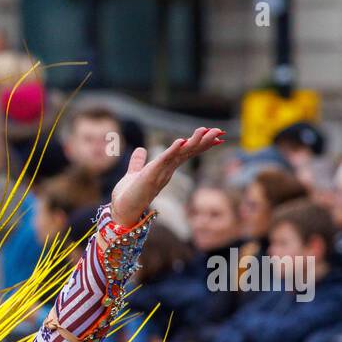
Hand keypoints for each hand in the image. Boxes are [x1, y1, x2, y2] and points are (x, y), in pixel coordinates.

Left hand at [111, 127, 226, 227]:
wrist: (121, 210)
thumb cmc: (129, 194)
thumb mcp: (135, 173)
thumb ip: (138, 162)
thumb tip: (140, 149)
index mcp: (165, 168)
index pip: (186, 153)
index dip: (200, 144)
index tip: (215, 136)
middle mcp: (166, 170)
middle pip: (189, 152)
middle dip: (204, 142)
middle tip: (220, 131)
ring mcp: (160, 173)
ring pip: (181, 155)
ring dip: (194, 143)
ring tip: (207, 131)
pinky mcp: (151, 176)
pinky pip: (164, 160)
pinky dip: (172, 150)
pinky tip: (181, 141)